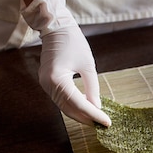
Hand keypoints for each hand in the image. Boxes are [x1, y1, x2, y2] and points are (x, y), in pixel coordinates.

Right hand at [22, 0, 110, 125]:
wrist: (55, 27)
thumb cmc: (73, 42)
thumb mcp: (88, 66)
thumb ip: (92, 89)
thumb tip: (97, 108)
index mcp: (58, 80)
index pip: (79, 104)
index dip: (94, 115)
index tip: (107, 123)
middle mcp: (48, 85)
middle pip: (70, 109)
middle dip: (87, 119)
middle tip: (103, 125)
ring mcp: (45, 85)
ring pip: (65, 107)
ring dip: (81, 114)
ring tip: (97, 119)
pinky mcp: (47, 83)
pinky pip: (61, 100)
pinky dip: (74, 106)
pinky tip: (86, 107)